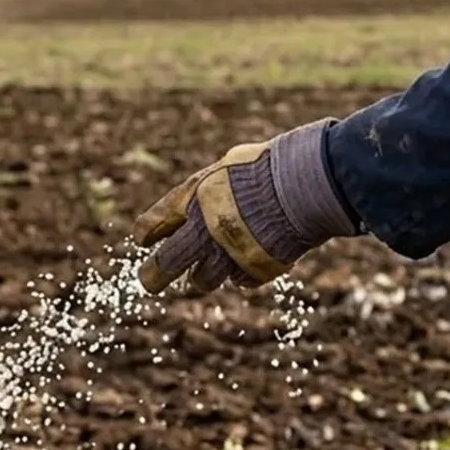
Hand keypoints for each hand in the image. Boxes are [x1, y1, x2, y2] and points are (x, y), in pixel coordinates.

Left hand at [132, 119, 358, 293]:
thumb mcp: (226, 168)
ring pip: (202, 280)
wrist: (306, 183)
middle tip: (149, 282)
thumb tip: (189, 208)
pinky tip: (248, 259)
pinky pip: (240, 281)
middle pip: (166, 264)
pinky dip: (241, 273)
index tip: (143, 241)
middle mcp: (204, 230)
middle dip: (153, 276)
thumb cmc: (267, 167)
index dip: (146, 234)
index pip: (152, 224)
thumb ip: (205, 192)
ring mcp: (228, 253)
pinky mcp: (254, 269)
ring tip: (207, 270)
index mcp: (192, 198)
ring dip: (203, 276)